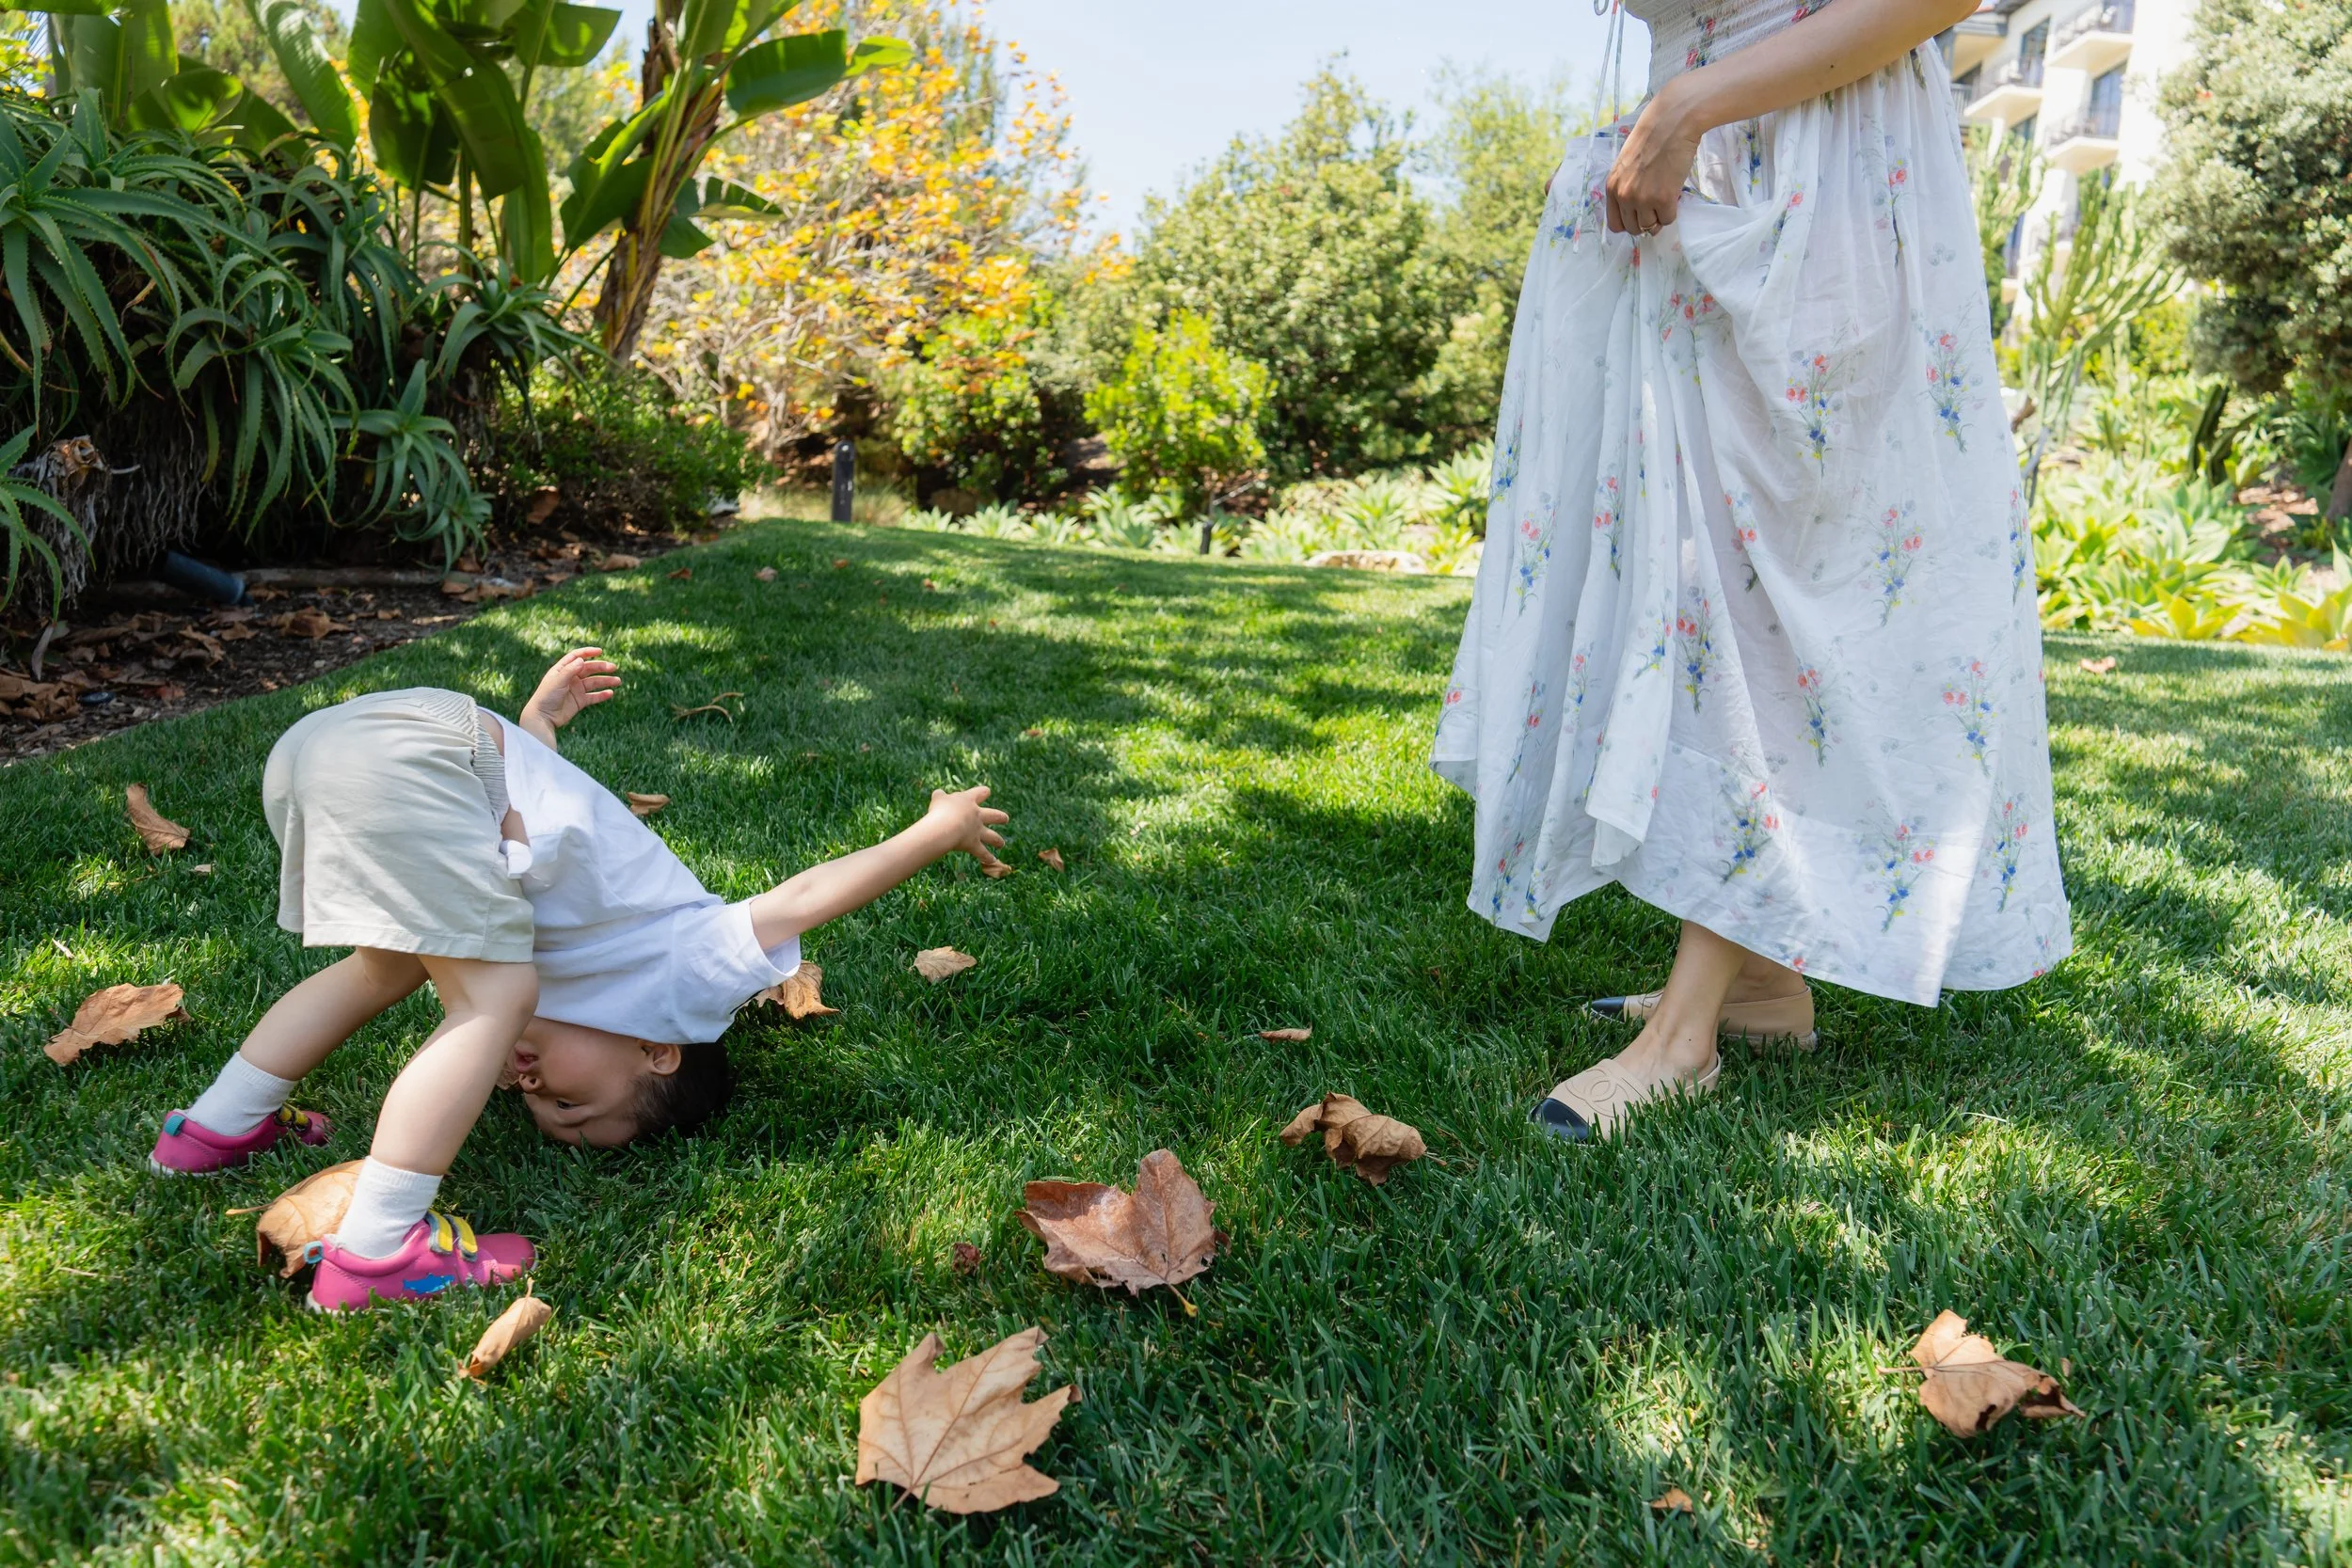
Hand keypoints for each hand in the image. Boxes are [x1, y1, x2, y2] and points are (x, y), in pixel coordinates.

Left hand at [526, 647, 620, 734]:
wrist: (543, 717)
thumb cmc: (546, 697)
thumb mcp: (557, 681)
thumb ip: (570, 671)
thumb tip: (582, 660)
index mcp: (562, 670)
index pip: (576, 657)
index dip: (588, 652)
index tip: (600, 651)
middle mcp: (570, 678)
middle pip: (588, 669)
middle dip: (601, 667)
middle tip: (613, 668)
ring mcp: (575, 690)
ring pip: (594, 683)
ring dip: (606, 681)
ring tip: (617, 681)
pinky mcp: (579, 702)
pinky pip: (593, 697)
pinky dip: (602, 695)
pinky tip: (610, 693)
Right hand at [924, 784, 1008, 872]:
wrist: (945, 826)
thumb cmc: (941, 810)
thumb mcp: (938, 799)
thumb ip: (940, 796)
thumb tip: (938, 794)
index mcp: (969, 800)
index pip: (980, 793)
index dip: (983, 792)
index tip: (986, 792)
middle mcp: (977, 815)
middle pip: (994, 815)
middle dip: (1000, 817)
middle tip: (1005, 819)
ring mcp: (977, 830)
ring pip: (992, 836)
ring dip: (998, 841)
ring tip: (1002, 844)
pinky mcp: (973, 844)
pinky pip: (982, 853)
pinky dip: (987, 857)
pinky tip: (992, 860)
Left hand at [1605, 87, 1703, 236]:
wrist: (1671, 123)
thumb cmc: (1651, 138)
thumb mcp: (1626, 164)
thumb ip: (1626, 186)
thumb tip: (1635, 209)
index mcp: (1612, 187)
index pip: (1615, 224)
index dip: (1629, 223)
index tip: (1639, 216)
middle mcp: (1624, 196)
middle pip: (1633, 228)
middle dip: (1646, 222)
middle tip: (1656, 208)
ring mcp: (1643, 199)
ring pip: (1651, 227)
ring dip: (1659, 217)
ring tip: (1665, 198)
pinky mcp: (1663, 199)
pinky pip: (1668, 219)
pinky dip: (1672, 211)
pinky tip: (1674, 194)